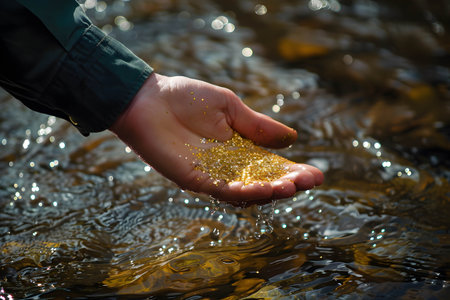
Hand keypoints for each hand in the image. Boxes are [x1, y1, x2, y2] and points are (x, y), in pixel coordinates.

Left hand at [110, 73, 322, 205]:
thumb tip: (292, 139)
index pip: (272, 165)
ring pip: (246, 191)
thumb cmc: (186, 98)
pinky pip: (221, 191)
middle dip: (287, 184)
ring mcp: (212, 175)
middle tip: (309, 182)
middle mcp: (229, 166)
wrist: (149, 99)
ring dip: (268, 192)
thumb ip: (257, 126)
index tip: (317, 175)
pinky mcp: (194, 179)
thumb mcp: (230, 107)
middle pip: (264, 182)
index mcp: (240, 148)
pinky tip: (260, 189)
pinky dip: (241, 192)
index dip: (294, 171)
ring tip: (288, 187)